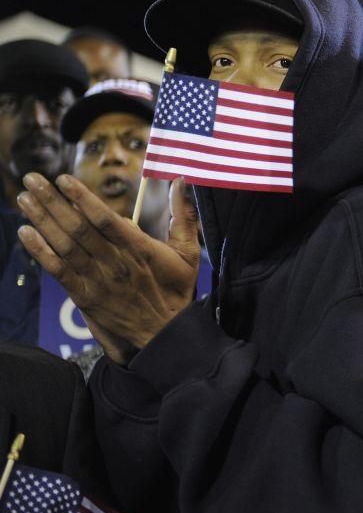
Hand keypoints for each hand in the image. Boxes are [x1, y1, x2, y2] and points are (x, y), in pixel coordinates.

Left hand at [17, 174, 200, 362]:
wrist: (164, 333)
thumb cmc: (176, 290)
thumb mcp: (188, 253)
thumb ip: (184, 216)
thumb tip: (180, 181)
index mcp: (139, 250)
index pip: (105, 219)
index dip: (82, 198)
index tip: (64, 179)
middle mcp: (115, 263)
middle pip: (78, 228)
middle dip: (53, 202)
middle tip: (33, 179)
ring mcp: (98, 280)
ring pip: (65, 246)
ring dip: (42, 221)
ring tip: (24, 199)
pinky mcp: (85, 296)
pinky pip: (58, 271)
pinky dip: (40, 252)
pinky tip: (25, 233)